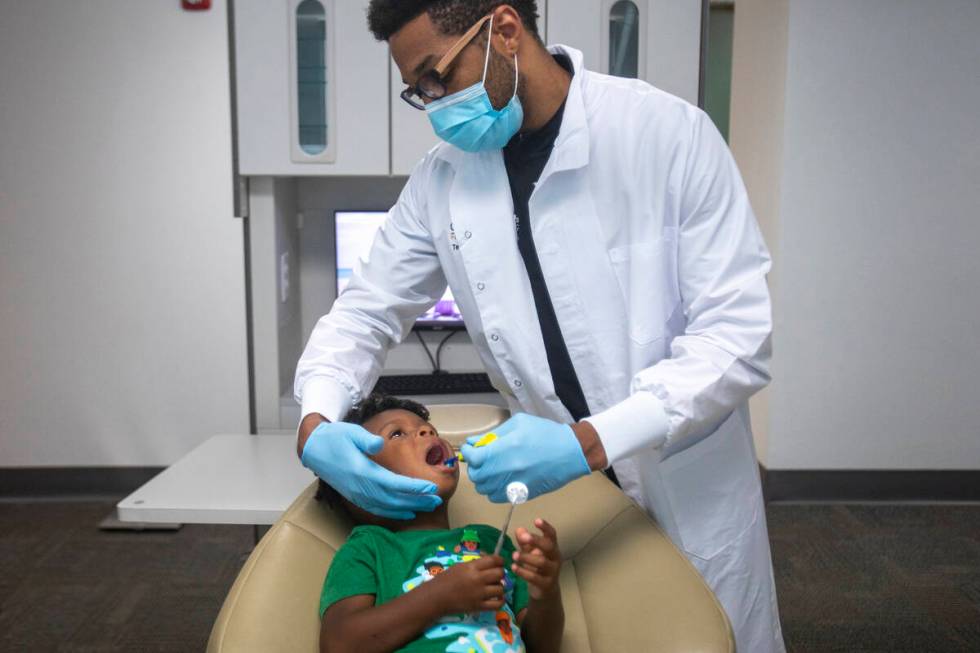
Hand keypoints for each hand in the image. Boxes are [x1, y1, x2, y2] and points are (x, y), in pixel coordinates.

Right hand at [301, 420, 441, 519]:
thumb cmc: (336, 438)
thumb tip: (379, 444)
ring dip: (408, 508)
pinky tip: (405, 512)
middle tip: (437, 500)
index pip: (394, 483)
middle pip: (394, 499)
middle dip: (417, 501)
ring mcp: (357, 494)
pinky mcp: (355, 496)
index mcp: (363, 472)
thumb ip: (366, 440)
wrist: (314, 449)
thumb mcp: (351, 432)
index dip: (414, 487)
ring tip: (427, 507)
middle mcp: (360, 487)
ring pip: (387, 507)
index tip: (431, 487)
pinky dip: (393, 513)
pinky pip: (377, 509)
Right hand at [432, 555, 506, 613]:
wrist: (436, 597)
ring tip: (493, 587)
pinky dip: (500, 601)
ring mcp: (479, 594)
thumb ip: (475, 564)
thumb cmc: (446, 579)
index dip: (500, 560)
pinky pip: (498, 604)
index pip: (493, 560)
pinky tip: (496, 598)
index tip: (500, 562)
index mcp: (472, 567)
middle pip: (500, 573)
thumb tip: (489, 561)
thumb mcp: (460, 566)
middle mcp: (478, 579)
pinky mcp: (479, 607)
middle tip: (496, 575)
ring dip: (499, 587)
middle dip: (500, 573)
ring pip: (501, 588)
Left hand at [460, 413, 589, 501]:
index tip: (471, 448)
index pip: (473, 457)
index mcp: (504, 449)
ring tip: (492, 468)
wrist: (571, 452)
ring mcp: (514, 484)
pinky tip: (501, 478)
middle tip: (482, 458)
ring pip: (485, 489)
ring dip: (484, 478)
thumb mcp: (519, 424)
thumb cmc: (546, 434)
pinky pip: (497, 497)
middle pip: (476, 476)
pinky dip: (493, 489)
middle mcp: (506, 470)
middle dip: (475, 466)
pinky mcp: (522, 494)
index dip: (468, 452)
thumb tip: (475, 442)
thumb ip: (494, 434)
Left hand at [511, 518, 561, 599]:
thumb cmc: (537, 568)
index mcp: (552, 548)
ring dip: (526, 557)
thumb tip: (519, 529)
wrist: (545, 591)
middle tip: (523, 538)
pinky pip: (535, 577)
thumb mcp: (531, 553)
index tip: (536, 520)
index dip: (545, 527)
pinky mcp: (546, 584)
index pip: (552, 535)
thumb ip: (525, 542)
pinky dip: (523, 572)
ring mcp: (552, 572)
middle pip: (549, 547)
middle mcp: (555, 558)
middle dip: (536, 541)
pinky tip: (514, 567)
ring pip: (541, 562)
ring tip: (514, 555)